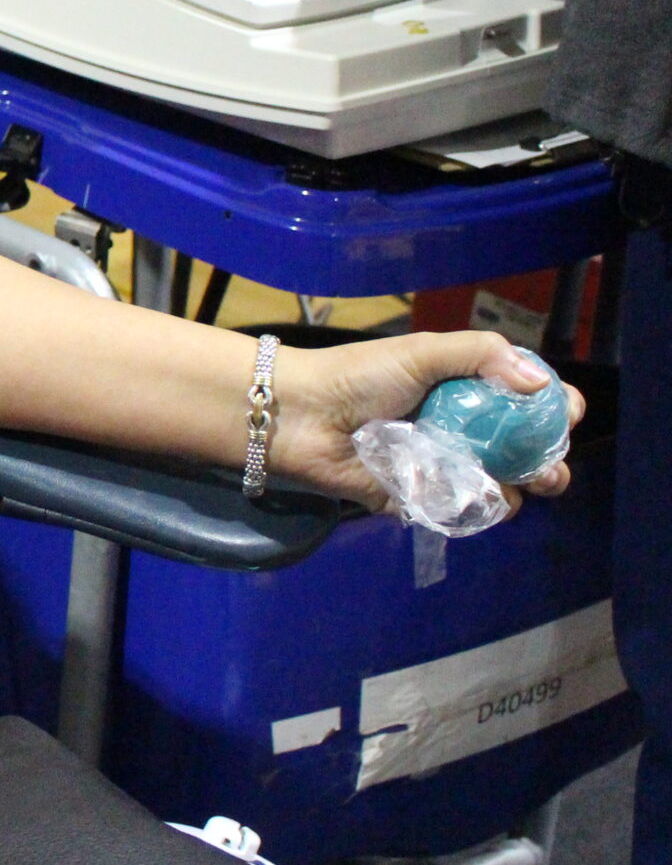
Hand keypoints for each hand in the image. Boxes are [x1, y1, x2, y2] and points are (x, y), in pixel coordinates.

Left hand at [269, 330, 580, 514]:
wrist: (300, 415)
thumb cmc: (357, 376)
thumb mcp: (423, 352)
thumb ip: (482, 355)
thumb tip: (541, 382)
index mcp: (466, 391)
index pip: (527, 403)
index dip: (553, 410)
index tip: (564, 413)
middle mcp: (460, 430)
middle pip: (525, 452)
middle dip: (549, 461)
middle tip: (548, 465)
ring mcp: (442, 468)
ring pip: (500, 487)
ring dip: (518, 489)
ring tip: (519, 483)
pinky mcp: (418, 500)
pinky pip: (460, 512)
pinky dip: (475, 508)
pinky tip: (475, 496)